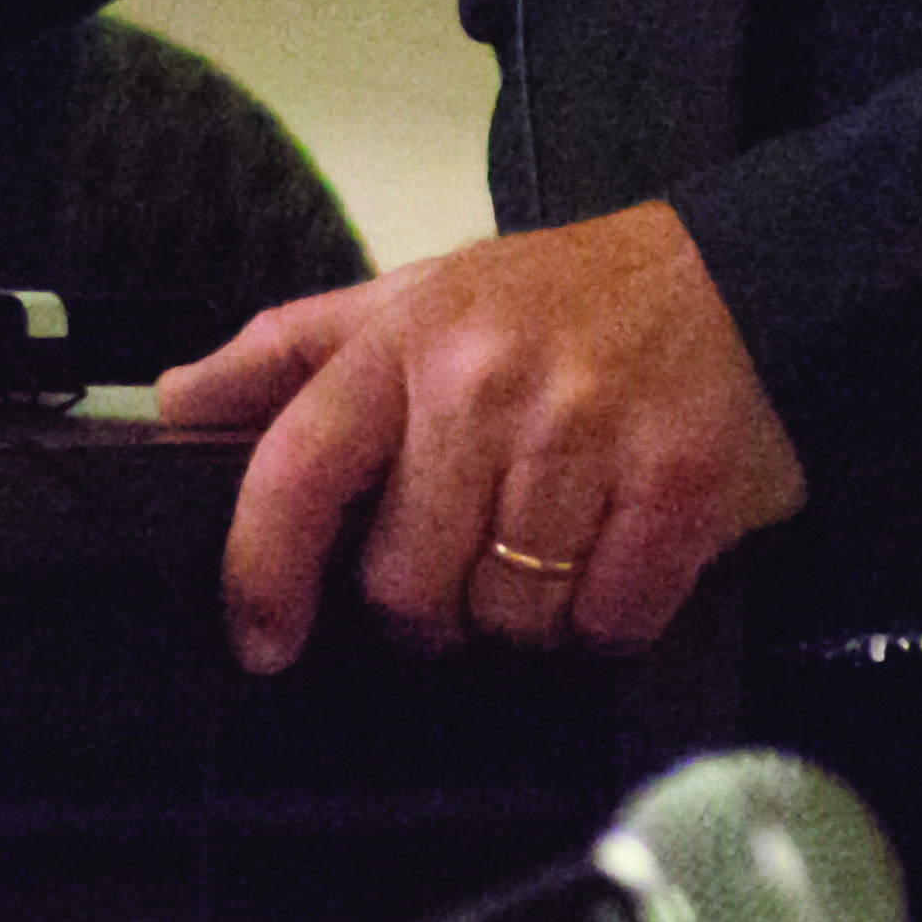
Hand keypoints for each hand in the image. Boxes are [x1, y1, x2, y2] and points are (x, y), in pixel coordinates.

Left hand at [153, 204, 804, 672]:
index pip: (298, 466)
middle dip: (429, 604)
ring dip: (527, 610)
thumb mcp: (420, 294)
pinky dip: (609, 614)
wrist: (746, 281)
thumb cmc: (563, 302)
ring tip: (558, 535)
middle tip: (470, 556)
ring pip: (508, 617)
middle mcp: (487, 385)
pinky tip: (622, 549)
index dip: (260, 570)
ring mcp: (586, 437)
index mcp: (408, 338)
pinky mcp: (677, 490)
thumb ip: (293, 352)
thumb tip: (175, 403)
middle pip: (405, 585)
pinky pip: (605, 624)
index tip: (262, 640)